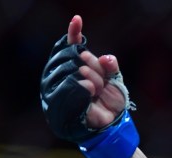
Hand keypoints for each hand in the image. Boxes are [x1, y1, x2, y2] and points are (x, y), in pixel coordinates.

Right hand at [65, 15, 126, 130]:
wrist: (110, 123)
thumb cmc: (110, 100)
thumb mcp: (114, 79)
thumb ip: (110, 65)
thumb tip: (106, 58)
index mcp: (73, 66)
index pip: (69, 46)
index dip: (74, 33)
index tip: (78, 20)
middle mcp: (61, 74)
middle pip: (76, 58)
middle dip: (95, 68)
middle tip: (101, 82)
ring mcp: (57, 87)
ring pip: (75, 72)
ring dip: (93, 80)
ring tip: (97, 91)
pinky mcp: (58, 102)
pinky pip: (71, 87)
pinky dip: (85, 88)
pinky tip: (91, 91)